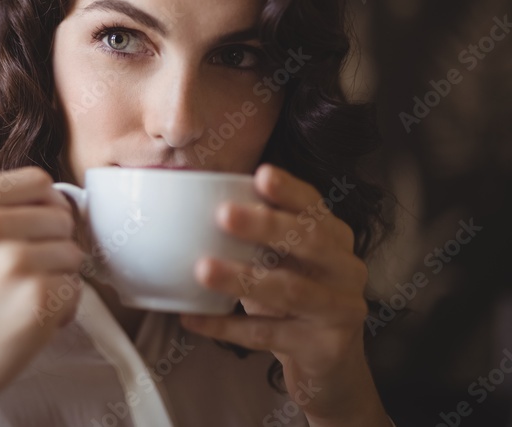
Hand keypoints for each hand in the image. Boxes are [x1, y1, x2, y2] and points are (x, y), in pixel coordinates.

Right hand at [0, 166, 84, 426]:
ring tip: (21, 299)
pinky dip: (63, 309)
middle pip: (61, 217)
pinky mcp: (37, 298)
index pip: (38, 180)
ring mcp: (12, 260)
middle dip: (53, 247)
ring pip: (73, 253)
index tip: (37, 231)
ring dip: (59, 279)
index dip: (46, 208)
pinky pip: (77, 289)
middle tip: (23, 277)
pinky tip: (29, 321)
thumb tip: (60, 203)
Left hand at [178, 164, 388, 423]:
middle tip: (225, 215)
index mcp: (335, 238)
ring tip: (203, 269)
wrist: (329, 365)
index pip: (314, 207)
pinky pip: (268, 335)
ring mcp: (340, 310)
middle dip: (267, 225)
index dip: (289, 191)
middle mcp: (346, 270)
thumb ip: (260, 233)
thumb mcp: (284, 260)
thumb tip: (196, 203)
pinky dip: (227, 327)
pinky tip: (193, 319)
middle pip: (310, 242)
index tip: (261, 174)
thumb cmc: (294, 298)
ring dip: (244, 278)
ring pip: (290, 290)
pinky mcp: (324, 348)